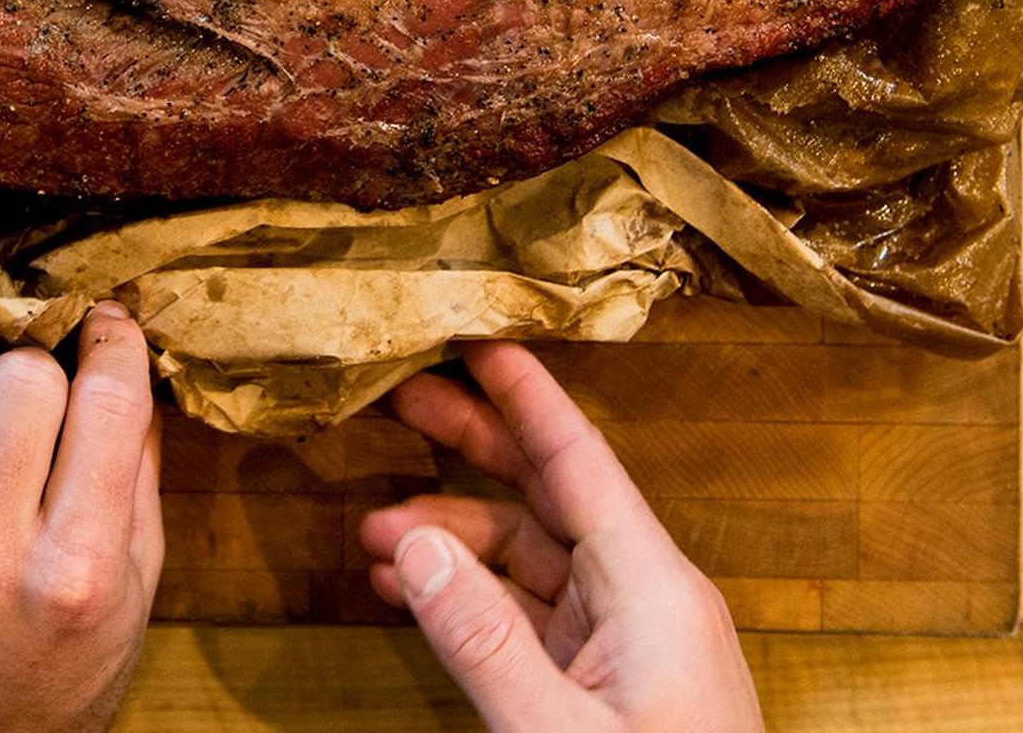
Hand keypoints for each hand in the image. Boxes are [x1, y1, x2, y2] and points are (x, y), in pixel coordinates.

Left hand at [0, 303, 163, 732]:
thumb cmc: (62, 663)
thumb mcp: (137, 582)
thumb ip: (137, 472)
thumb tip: (129, 365)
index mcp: (75, 564)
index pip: (107, 402)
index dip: (115, 341)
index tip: (111, 325)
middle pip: (24, 377)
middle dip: (48, 365)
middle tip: (51, 387)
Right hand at [361, 342, 763, 732]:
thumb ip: (483, 641)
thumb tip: (413, 543)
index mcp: (652, 584)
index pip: (580, 460)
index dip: (527, 394)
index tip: (480, 336)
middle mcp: (644, 594)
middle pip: (550, 493)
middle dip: (475, 445)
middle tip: (401, 401)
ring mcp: (627, 642)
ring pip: (533, 557)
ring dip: (456, 538)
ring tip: (370, 532)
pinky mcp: (609, 686)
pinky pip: (534, 617)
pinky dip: (474, 600)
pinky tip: (412, 593)